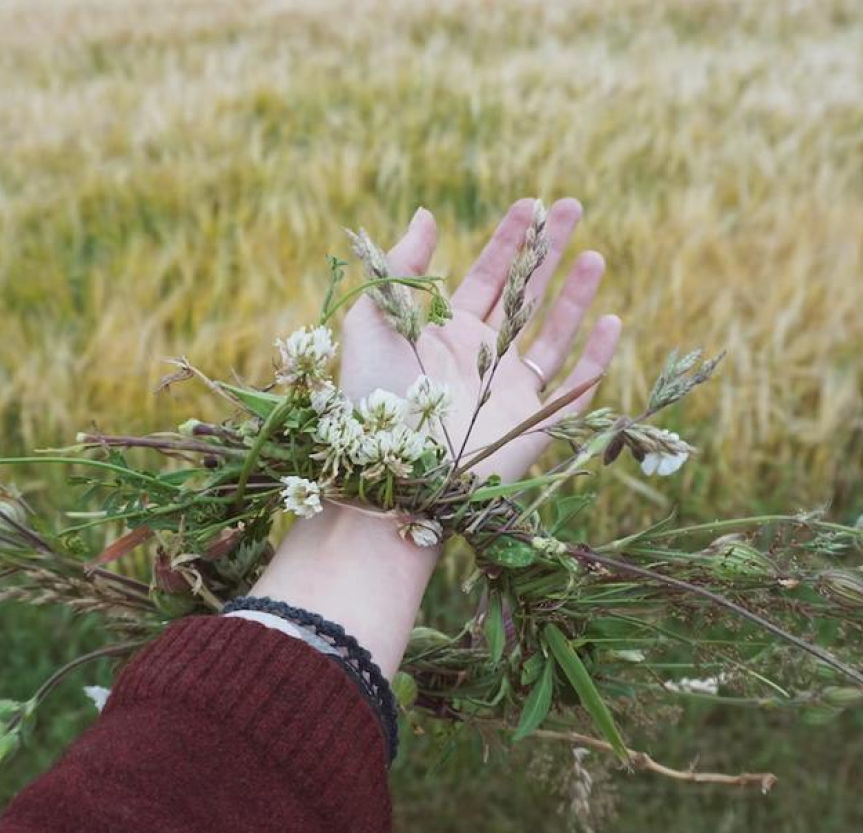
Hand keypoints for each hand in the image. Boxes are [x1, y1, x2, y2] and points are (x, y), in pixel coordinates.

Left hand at [252, 200, 620, 677]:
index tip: (528, 204)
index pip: (481, 277)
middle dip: (546, 251)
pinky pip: (573, 386)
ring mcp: (507, 394)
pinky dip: (594, 355)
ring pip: (551, 335)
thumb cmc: (370, 401)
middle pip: (522, 295)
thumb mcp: (372, 321)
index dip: (505, 240)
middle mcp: (479, 361)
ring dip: (574, 295)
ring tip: (595, 254)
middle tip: (571, 206)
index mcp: (440, 336)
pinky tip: (610, 319)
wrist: (389, 479)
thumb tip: (426, 214)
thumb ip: (399, 267)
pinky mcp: (532, 426)